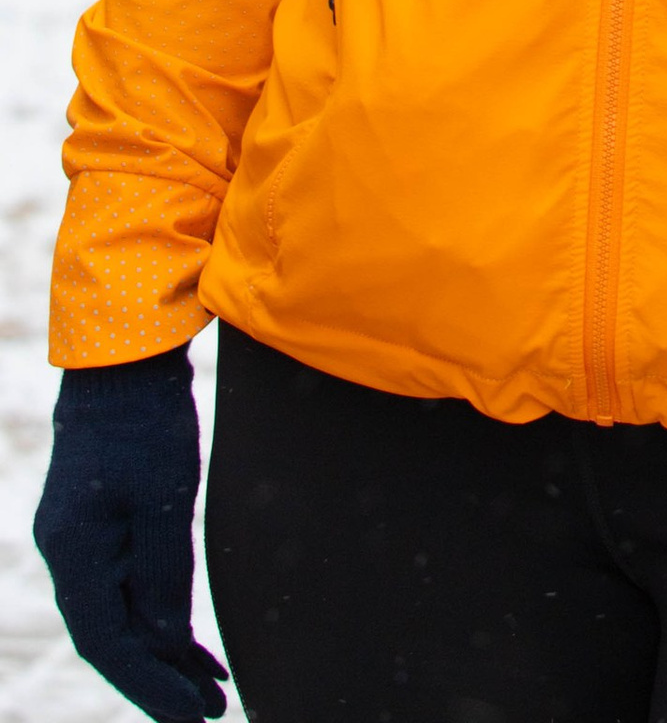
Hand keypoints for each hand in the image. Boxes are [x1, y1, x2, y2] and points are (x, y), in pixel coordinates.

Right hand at [34, 349, 227, 721]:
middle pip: (113, 639)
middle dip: (160, 681)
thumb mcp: (162, 498)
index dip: (149, 685)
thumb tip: (163, 644)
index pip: (107, 644)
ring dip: (164, 655)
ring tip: (212, 689)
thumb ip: (161, 575)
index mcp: (74, 555)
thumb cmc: (146, 423)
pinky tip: (191, 644)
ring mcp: (83, 543)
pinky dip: (160, 619)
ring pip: (122, 618)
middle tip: (210, 713)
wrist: (125, 363)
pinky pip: (129, 589)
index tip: (192, 714)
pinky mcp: (104, 528)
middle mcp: (70, 557)